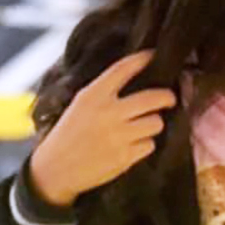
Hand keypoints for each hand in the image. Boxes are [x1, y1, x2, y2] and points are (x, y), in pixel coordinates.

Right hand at [29, 50, 176, 206]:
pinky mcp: (125, 157)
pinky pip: (150, 144)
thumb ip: (103, 92)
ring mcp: (118, 136)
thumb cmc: (69, 134)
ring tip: (144, 126)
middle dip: (167, 97)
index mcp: (93, 95)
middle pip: (153, 98)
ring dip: (153, 124)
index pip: (123, 69)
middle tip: (170, 98)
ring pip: (156, 122)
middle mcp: (108, 113)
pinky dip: (145, 145)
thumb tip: (134, 79)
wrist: (55, 169)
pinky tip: (133, 145)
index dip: (142, 59)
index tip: (154, 55)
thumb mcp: (80, 105)